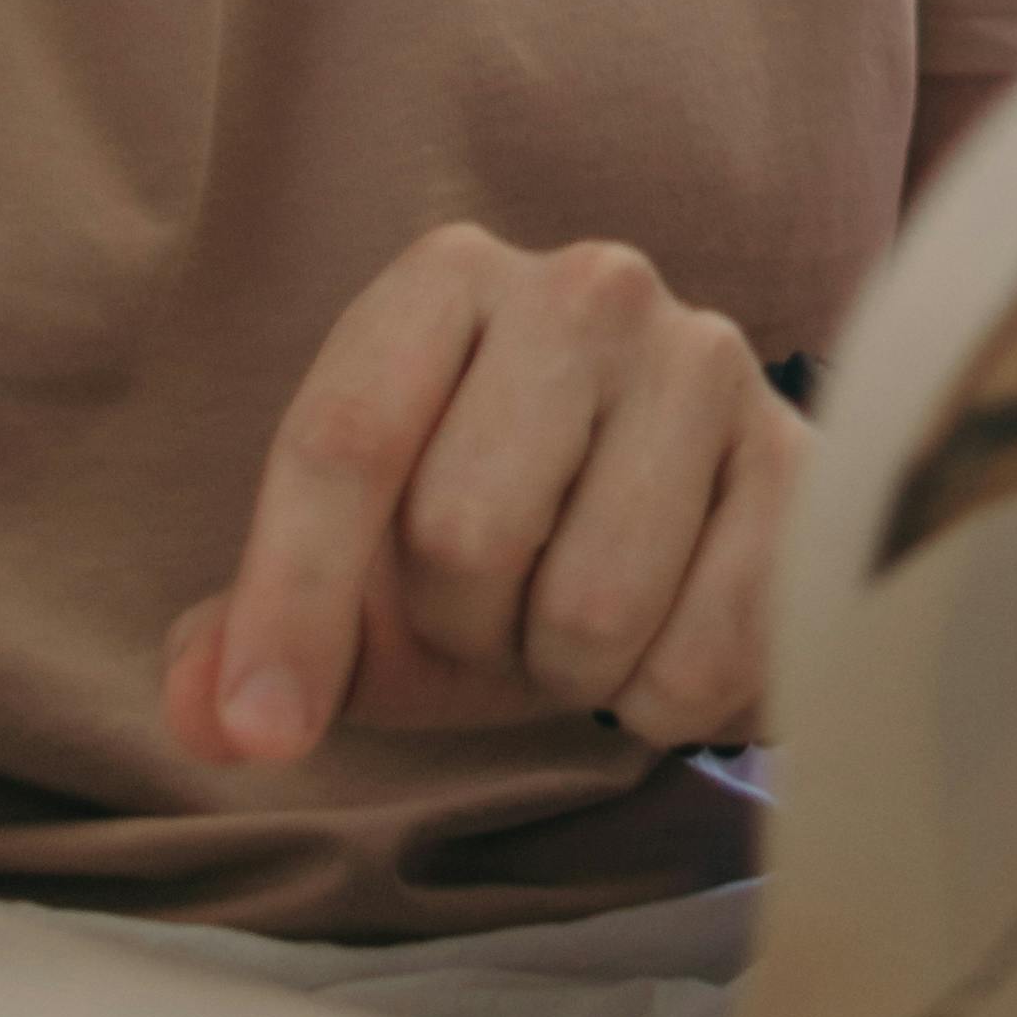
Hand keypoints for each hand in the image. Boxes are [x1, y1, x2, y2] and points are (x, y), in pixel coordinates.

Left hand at [164, 225, 799, 770]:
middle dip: (461, 628)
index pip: (341, 441)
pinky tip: (673, 639)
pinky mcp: (810, 463)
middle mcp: (586, 288)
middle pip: (460, 533)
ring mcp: (712, 362)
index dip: (289, 605)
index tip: (264, 733)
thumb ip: (257, 641)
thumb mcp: (366, 588)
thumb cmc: (509, 546)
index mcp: (446, 283)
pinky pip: (704, 653)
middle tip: (496, 615)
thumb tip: (206, 712)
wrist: (699, 537)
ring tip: (582, 622)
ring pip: (589, 606)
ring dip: (567, 670)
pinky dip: (663, 698)